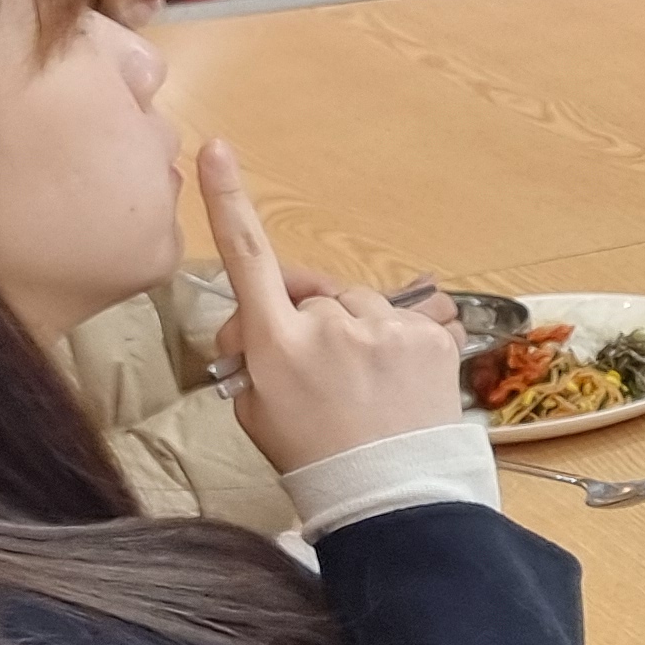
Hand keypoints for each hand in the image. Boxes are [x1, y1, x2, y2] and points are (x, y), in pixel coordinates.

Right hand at [195, 139, 462, 474]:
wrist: (392, 494)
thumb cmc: (314, 458)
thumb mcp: (255, 411)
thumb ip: (251, 357)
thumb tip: (254, 328)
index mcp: (276, 343)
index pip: (246, 258)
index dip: (226, 202)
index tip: (217, 150)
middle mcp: (329, 325)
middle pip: (309, 295)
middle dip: (304, 320)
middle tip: (310, 372)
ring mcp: (383, 328)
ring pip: (357, 309)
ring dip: (352, 333)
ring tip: (360, 388)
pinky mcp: (428, 336)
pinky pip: (400, 324)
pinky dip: (393, 347)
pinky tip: (392, 386)